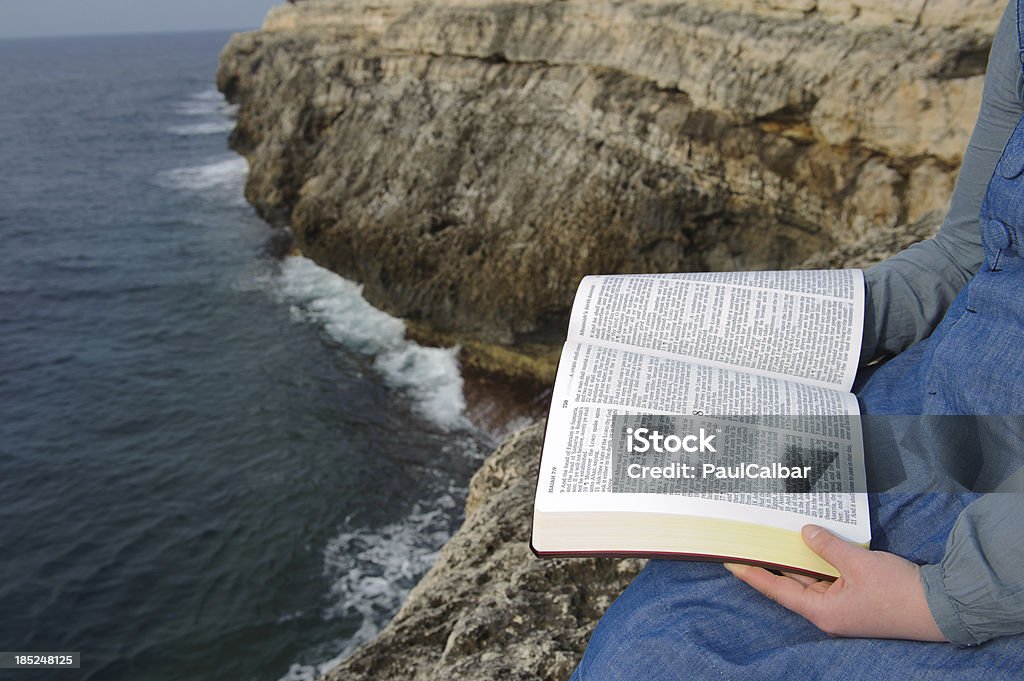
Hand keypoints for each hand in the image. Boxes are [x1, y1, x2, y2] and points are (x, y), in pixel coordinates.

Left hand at [724, 524, 946, 640]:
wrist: (941, 608)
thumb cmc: (899, 591)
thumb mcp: (859, 562)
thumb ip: (828, 547)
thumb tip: (805, 532)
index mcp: (822, 611)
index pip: (777, 590)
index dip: (752, 574)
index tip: (730, 561)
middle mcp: (827, 612)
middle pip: (791, 584)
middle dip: (772, 562)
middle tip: (750, 541)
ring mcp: (842, 607)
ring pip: (810, 579)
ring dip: (796, 560)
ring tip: (773, 536)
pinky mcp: (855, 599)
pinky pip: (828, 578)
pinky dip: (818, 562)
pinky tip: (808, 543)